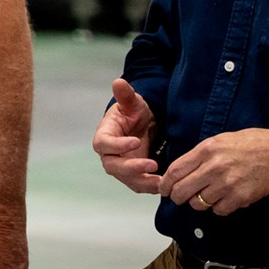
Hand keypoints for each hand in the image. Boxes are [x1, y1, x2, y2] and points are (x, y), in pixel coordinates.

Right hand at [92, 79, 160, 194]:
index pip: (103, 144)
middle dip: (132, 168)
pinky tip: (164, 183)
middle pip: (113, 166)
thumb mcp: (132, 102)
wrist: (142, 125)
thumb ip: (126, 95)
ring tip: (161, 180)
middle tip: (152, 164)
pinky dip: (150, 187)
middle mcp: (110, 154)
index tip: (135, 141)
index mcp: (104, 135)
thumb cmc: (134, 112)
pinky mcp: (133, 176)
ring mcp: (121, 167)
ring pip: (127, 179)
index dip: (117, 146)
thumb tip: (119, 82)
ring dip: (143, 181)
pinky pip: (139, 184)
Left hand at [159, 129, 268, 215]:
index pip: (175, 171)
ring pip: (198, 204)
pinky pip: (218, 211)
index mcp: (207, 150)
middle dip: (178, 197)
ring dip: (200, 203)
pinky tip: (226, 198)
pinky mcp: (239, 198)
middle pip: (182, 191)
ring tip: (210, 194)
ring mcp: (226, 184)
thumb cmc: (253, 144)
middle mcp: (214, 167)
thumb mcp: (221, 140)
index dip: (166, 184)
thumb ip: (200, 155)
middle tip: (181, 198)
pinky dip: (219, 208)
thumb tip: (182, 171)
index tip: (165, 190)